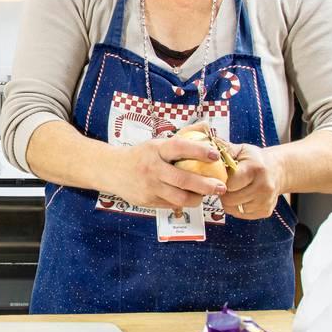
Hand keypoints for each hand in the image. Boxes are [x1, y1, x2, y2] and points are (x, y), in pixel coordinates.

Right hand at [109, 138, 228, 210]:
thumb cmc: (140, 155)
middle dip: (206, 185)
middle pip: (183, 179)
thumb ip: (183, 136)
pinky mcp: (146, 201)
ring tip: (205, 196)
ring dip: (197, 199)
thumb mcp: (157, 142)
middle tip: (221, 186)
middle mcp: (152, 168)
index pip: (179, 147)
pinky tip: (189, 198)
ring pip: (179, 198)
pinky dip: (183, 203)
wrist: (111, 170)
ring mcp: (149, 187)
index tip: (215, 155)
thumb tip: (206, 126)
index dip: (199, 151)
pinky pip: (170, 205)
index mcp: (155, 149)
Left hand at [220, 143, 285, 219]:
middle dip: (223, 192)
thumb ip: (224, 151)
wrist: (276, 170)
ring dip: (229, 201)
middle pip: (230, 199)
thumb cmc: (255, 160)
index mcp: (256, 169)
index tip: (221, 176)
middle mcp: (263, 187)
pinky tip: (241, 197)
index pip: (230, 183)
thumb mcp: (241, 150)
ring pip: (233, 209)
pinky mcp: (265, 211)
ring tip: (234, 190)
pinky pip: (240, 215)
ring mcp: (265, 201)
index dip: (221, 181)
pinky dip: (237, 207)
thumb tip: (206, 151)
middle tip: (226, 184)